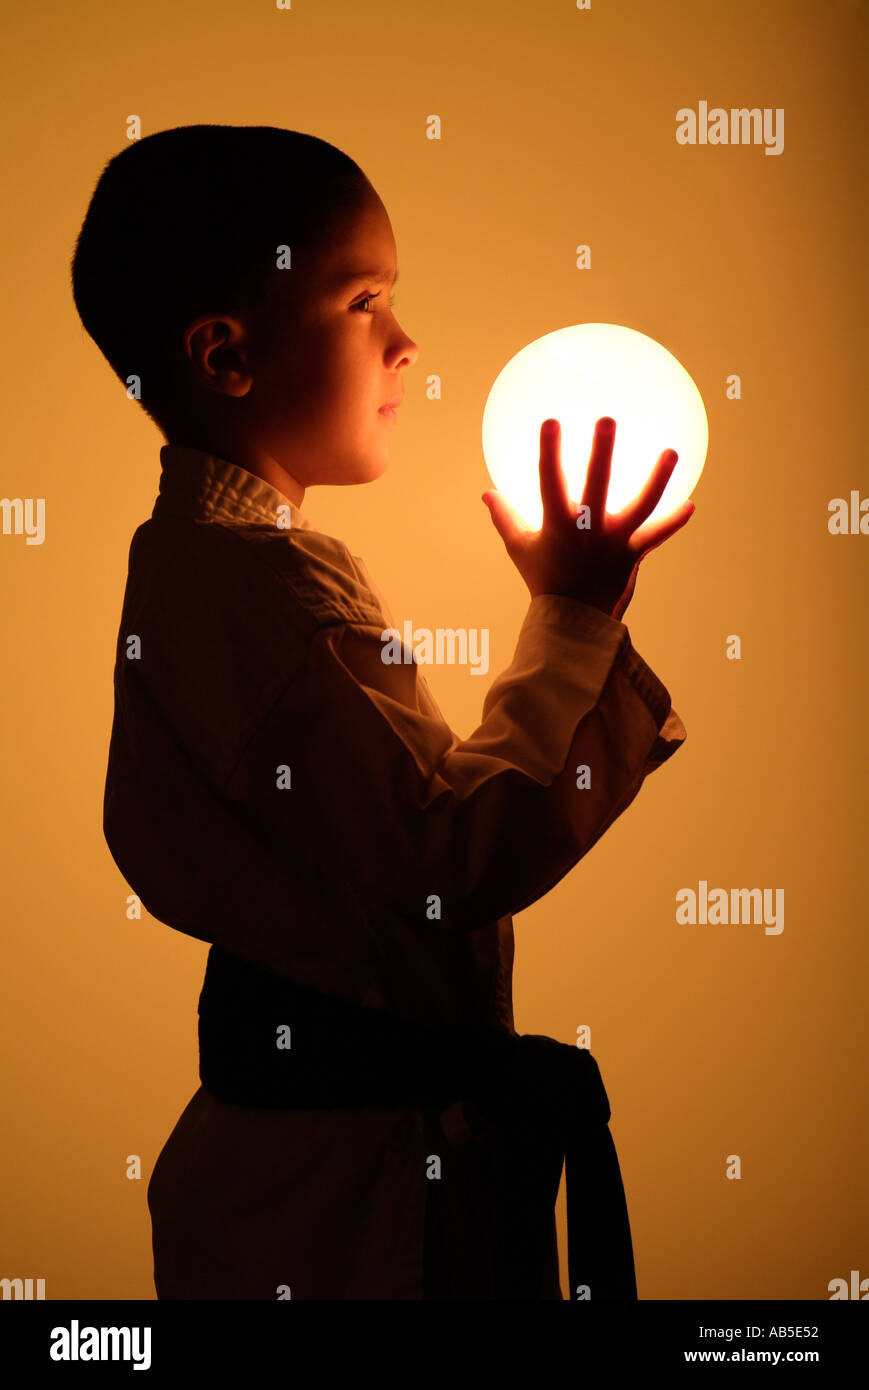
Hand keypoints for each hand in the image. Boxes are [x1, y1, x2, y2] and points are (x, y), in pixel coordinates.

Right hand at [481, 417, 694, 619]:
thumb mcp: (519, 547)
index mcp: (557, 524)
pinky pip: (655, 536)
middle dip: (602, 452)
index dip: (549, 451)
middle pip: (597, 485)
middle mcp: (588, 529)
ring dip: (658, 478)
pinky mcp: (631, 555)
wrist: (571, 621)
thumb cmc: (543, 579)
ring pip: (640, 506)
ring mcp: (613, 542)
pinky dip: (673, 523)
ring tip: (671, 451)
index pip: (550, 481)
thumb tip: (486, 493)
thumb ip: (504, 517)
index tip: (551, 421)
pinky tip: (691, 505)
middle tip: (607, 421)